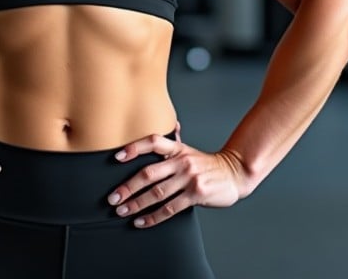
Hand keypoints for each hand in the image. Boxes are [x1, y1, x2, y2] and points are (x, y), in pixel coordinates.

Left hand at [107, 133, 244, 228]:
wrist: (234, 173)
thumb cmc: (206, 164)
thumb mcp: (189, 150)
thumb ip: (174, 143)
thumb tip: (171, 125)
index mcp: (177, 149)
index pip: (153, 142)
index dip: (134, 148)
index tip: (116, 157)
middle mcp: (182, 161)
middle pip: (149, 173)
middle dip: (128, 187)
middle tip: (113, 198)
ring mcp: (189, 178)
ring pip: (157, 193)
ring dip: (136, 204)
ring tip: (122, 211)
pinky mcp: (196, 195)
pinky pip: (170, 208)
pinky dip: (153, 217)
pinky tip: (141, 221)